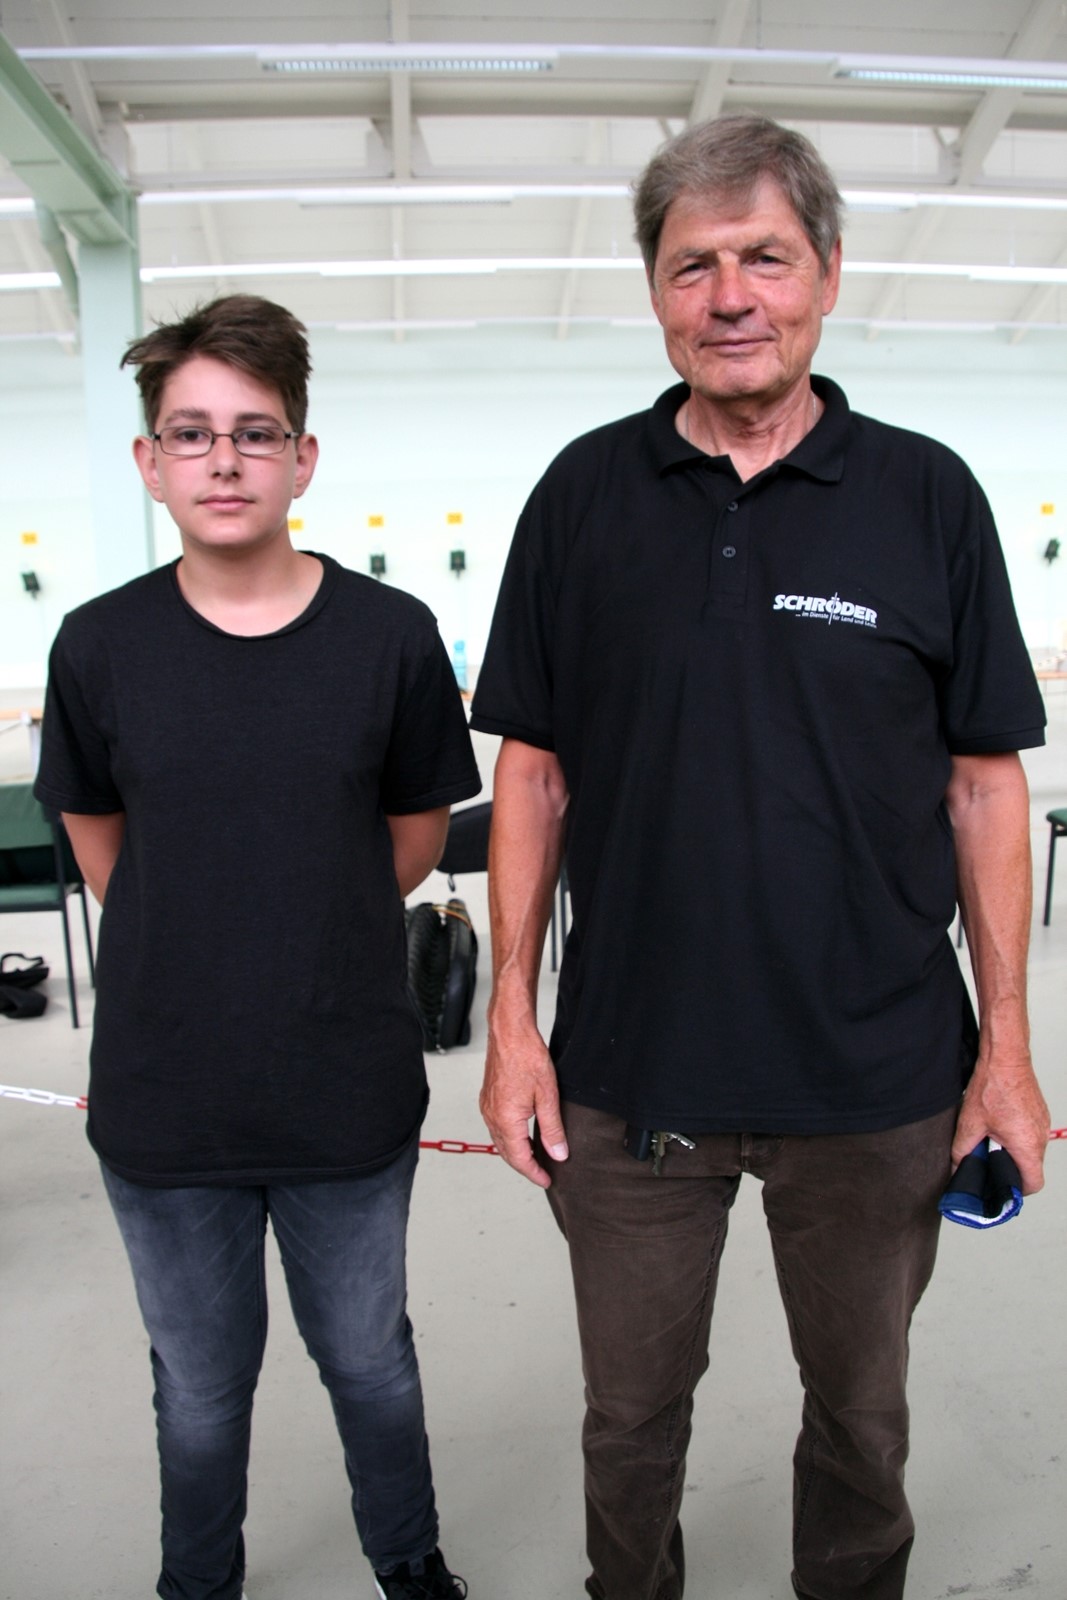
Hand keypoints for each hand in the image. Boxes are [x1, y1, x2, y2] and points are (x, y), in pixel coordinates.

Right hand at [480, 1013, 568, 1188]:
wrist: (510, 1032)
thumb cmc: (527, 1056)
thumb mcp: (547, 1096)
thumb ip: (552, 1128)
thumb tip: (558, 1153)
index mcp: (506, 1120)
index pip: (520, 1158)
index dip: (534, 1173)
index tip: (546, 1181)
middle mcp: (492, 1116)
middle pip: (507, 1153)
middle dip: (525, 1167)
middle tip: (542, 1174)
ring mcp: (487, 1107)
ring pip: (500, 1141)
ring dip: (516, 1153)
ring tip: (535, 1158)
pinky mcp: (488, 1098)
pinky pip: (496, 1128)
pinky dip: (509, 1138)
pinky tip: (521, 1135)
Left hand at [951, 1047, 1049, 1194]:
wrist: (1005, 1058)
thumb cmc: (993, 1086)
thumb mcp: (970, 1123)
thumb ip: (963, 1151)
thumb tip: (958, 1167)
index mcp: (1027, 1145)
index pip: (1033, 1184)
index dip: (1017, 1191)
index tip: (1002, 1187)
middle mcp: (1040, 1137)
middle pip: (1032, 1168)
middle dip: (1011, 1169)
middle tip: (991, 1162)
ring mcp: (1043, 1124)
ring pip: (1032, 1151)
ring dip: (1014, 1152)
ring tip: (994, 1141)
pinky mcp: (1040, 1114)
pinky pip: (1032, 1135)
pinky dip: (1018, 1138)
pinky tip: (1000, 1127)